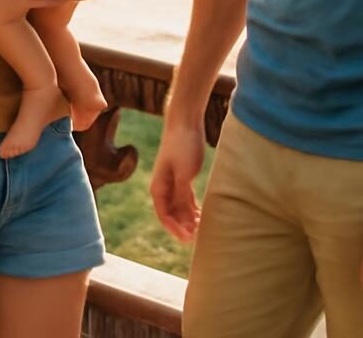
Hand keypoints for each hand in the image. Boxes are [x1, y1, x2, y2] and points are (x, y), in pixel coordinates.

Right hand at [150, 123, 204, 240]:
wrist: (185, 123)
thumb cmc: (182, 145)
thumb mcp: (184, 173)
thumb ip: (183, 195)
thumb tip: (186, 217)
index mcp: (159, 187)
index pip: (164, 216)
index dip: (175, 230)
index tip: (189, 239)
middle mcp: (164, 188)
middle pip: (172, 215)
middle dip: (184, 227)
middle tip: (199, 236)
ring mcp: (174, 183)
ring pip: (180, 209)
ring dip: (189, 219)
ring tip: (203, 227)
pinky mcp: (184, 178)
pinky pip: (187, 200)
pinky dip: (194, 209)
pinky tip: (203, 216)